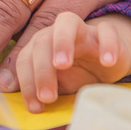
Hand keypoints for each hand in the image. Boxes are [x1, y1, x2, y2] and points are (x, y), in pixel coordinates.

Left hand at [15, 12, 130, 112]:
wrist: (108, 62)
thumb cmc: (77, 73)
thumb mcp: (57, 84)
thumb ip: (40, 88)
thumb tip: (22, 101)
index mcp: (40, 45)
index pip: (25, 59)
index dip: (27, 83)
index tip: (35, 107)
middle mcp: (56, 32)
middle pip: (42, 41)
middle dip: (41, 70)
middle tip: (47, 97)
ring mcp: (82, 29)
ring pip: (67, 22)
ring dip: (62, 42)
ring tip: (63, 65)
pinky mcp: (107, 32)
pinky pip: (106, 31)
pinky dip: (107, 44)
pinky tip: (107, 63)